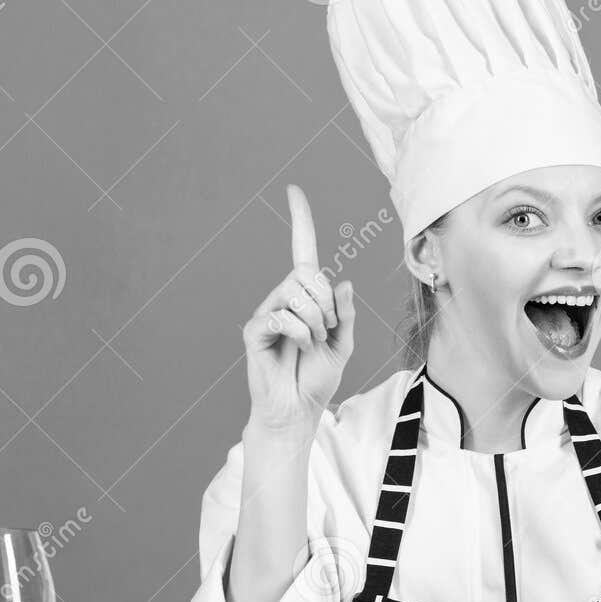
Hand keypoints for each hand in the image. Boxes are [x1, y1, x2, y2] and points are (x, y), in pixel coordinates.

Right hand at [241, 185, 355, 433]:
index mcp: (305, 297)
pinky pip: (282, 315)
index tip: (293, 190)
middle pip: (308, 272)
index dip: (300, 221)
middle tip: (326, 330)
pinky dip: (299, 332)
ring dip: (315, 320)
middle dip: (327, 302)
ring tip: (311, 343)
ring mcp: (267, 312)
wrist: (297, 410)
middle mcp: (283, 298)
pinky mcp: (255, 329)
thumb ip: (345, 313)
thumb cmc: (316, 378)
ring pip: (297, 292)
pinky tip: (296, 347)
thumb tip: (343, 281)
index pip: (302, 252)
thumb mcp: (343, 344)